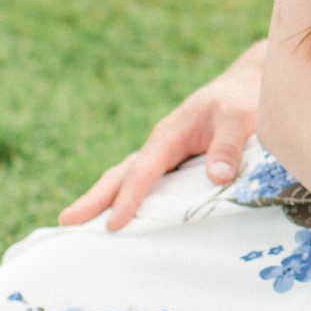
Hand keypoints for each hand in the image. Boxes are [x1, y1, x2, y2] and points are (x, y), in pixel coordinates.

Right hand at [58, 41, 268, 229]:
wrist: (245, 86)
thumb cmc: (241, 100)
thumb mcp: (240, 118)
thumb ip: (228, 146)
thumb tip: (217, 177)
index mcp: (169, 135)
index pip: (143, 171)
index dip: (129, 198)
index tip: (114, 223)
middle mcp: (160, 146)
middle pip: (121, 174)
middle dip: (94, 198)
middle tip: (65, 222)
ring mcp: (164, 155)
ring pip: (128, 178)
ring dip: (104, 200)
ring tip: (78, 224)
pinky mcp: (174, 163)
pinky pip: (146, 184)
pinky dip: (128, 199)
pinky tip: (121, 219)